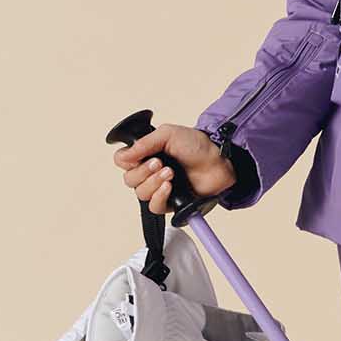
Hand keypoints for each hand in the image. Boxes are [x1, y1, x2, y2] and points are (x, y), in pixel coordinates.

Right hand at [113, 124, 235, 215]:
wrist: (219, 161)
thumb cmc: (197, 145)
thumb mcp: (168, 134)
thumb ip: (144, 143)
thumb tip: (124, 156)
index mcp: (147, 154)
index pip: (122, 160)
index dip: (127, 160)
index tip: (141, 156)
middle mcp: (150, 171)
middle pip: (129, 179)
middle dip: (143, 172)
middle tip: (160, 163)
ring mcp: (159, 187)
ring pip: (140, 193)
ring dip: (153, 183)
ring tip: (171, 173)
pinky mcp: (170, 202)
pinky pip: (153, 206)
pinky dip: (159, 196)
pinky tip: (169, 187)